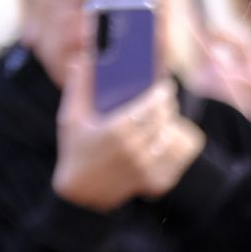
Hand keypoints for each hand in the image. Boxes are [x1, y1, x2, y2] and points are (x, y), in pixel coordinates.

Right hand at [54, 45, 205, 209]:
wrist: (80, 194)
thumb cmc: (75, 150)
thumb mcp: (70, 116)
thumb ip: (78, 85)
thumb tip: (83, 57)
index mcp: (116, 131)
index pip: (152, 105)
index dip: (162, 93)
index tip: (165, 86)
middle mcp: (135, 151)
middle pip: (165, 119)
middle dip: (167, 106)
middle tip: (165, 100)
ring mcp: (148, 169)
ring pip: (177, 138)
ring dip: (175, 126)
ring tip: (167, 119)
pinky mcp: (157, 183)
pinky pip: (180, 158)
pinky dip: (179, 146)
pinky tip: (170, 139)